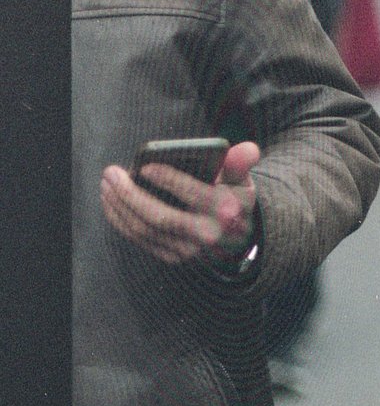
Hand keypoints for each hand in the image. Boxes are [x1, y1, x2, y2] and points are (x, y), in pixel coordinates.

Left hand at [101, 142, 261, 267]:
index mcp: (227, 211)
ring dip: (119, 206)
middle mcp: (207, 235)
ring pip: (144, 229)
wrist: (237, 238)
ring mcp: (188, 250)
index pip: (195, 195)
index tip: (145, 166)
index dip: (168, 180)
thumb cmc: (232, 199)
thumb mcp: (242, 180)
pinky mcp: (172, 257)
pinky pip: (139, 239)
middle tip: (111, 172)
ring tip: (107, 183)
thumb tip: (247, 148)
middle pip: (160, 217)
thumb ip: (240, 163)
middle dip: (130, 194)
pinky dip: (120, 220)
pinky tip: (111, 201)